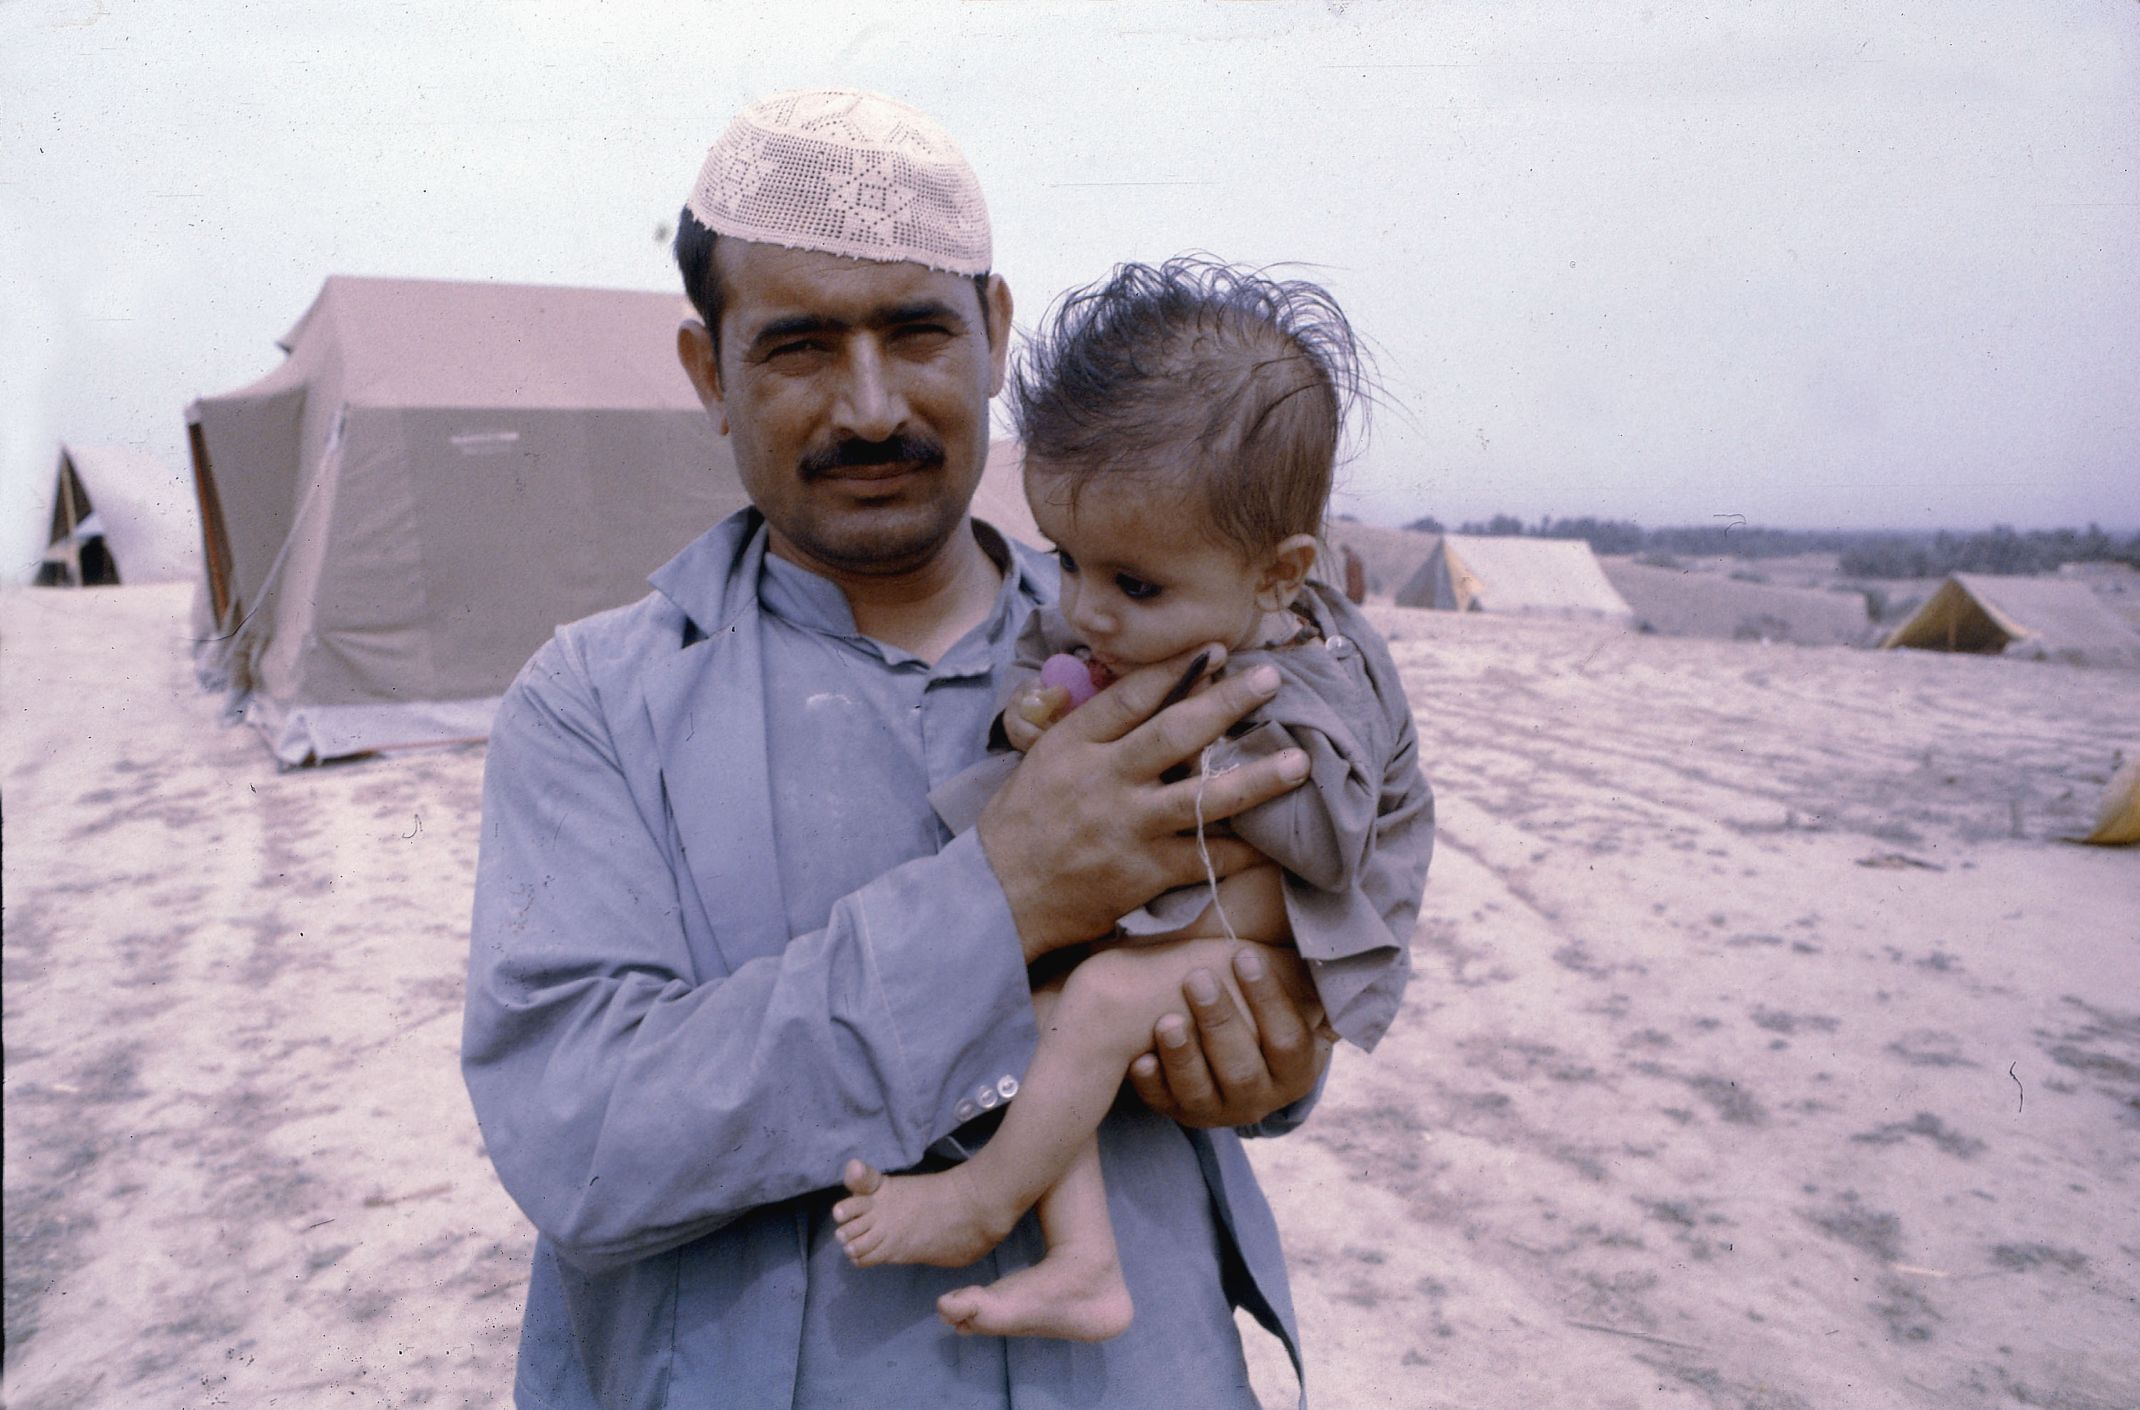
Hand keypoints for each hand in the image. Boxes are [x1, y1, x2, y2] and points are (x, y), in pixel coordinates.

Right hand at [978, 644, 1310, 961]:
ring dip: (1256, 779)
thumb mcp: (1045, 761)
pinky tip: (1276, 844)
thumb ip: (1093, 730)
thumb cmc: (1021, 824)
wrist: (1000, 897)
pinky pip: (1204, 857)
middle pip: (1175, 733)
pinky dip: (1242, 852)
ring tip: (1298, 762)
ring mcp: (1127, 827)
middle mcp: (1103, 779)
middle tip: (1271, 680)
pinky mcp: (1143, 873)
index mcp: (1074, 745)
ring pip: (1202, 796)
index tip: (1217, 650)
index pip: (1131, 696)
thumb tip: (1148, 694)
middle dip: (1227, 703)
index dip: (1177, 670)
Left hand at [1129, 945, 1329, 1128]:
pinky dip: (1151, 1084)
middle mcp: (1261, 1098)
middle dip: (1220, 1022)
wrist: (1237, 1054)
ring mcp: (1219, 1110)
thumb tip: (1317, 947)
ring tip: (1167, 1020)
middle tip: (1197, 978)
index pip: (1288, 1039)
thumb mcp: (1291, 1001)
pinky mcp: (1181, 1113)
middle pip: (1242, 1068)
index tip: (1243, 955)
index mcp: (1296, 1070)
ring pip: (1202, 1092)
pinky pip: (1165, 1104)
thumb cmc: (1260, 1010)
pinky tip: (1140, 1059)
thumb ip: (1300, 980)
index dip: (1268, 998)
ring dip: (1183, 1056)